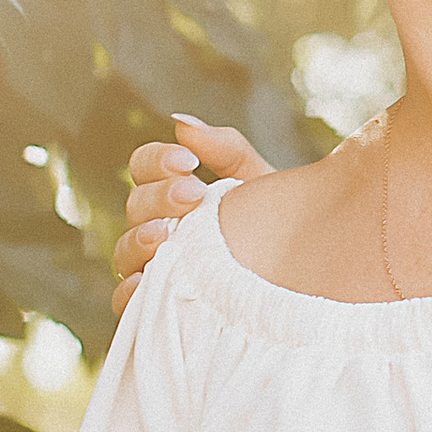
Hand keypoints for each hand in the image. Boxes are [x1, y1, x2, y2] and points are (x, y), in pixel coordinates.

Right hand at [112, 116, 269, 319]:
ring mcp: (154, 269)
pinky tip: (146, 283)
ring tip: (165, 235)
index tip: (188, 162)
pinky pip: (129, 303)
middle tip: (192, 194)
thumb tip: (180, 123)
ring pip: (124, 251)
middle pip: (134, 205)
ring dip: (139, 239)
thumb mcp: (258, 184)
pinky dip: (130, 293)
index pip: (144, 167)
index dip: (157, 160)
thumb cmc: (278, 228)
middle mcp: (157, 230)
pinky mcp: (158, 308)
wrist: (306, 281)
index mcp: (173, 194)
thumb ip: (226, 150)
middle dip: (159, 196)